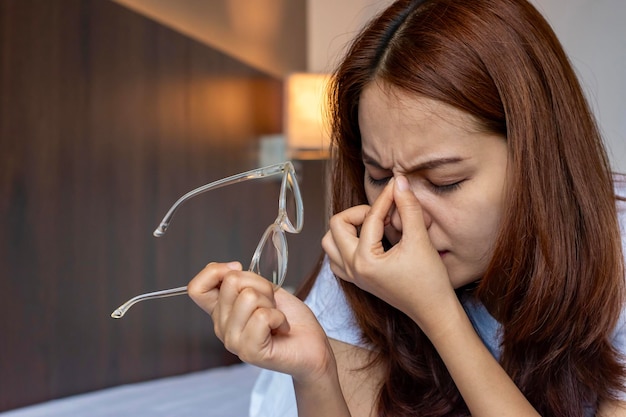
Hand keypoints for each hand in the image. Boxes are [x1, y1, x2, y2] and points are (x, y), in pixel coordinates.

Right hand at [187, 262, 335, 383]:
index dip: (214, 271)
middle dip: (260, 285)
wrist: (312, 345)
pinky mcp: (249, 351)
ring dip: (270, 303)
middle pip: (231, 283)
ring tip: (276, 318)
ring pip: (248, 297)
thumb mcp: (264, 289)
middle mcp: (222, 327)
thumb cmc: (290, 318)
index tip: (238, 269)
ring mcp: (233, 341)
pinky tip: (281, 329)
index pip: (195, 288)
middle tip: (270, 304)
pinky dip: (279, 317)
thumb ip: (243, 279)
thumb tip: (231, 269)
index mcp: (222, 311)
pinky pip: (262, 317)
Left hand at [321, 176, 455, 331]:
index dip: (386, 198)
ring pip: (331, 242)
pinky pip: (337, 257)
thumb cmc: (429, 281)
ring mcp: (352, 276)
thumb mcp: (420, 240)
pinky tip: (370, 241)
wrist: (434, 311)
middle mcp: (352, 268)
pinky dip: (347, 244)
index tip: (397, 186)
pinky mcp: (358, 280)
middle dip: (360, 213)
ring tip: (374, 226)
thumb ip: (408, 208)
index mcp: (364, 260)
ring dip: (348, 228)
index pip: (370, 217)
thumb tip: (399, 182)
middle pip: (337, 224)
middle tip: (384, 214)